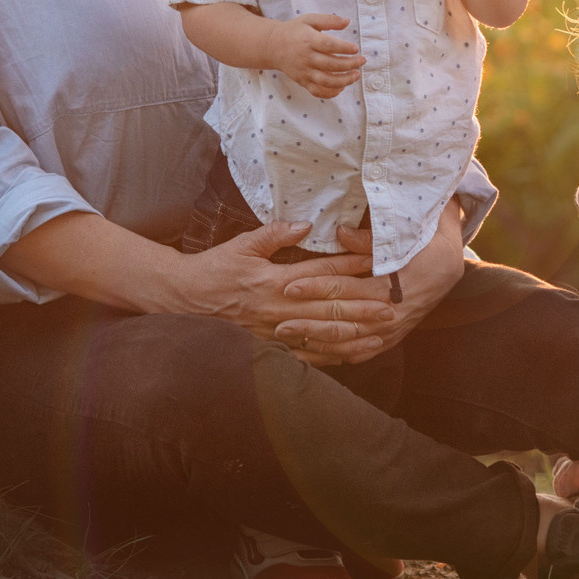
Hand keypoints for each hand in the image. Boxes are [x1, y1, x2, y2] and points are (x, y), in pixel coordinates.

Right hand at [183, 219, 387, 353]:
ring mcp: (275, 331)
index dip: (350, 265)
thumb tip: (306, 223)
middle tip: (392, 305)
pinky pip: (305, 354)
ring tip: (381, 331)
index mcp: (274, 281)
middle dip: (363, 306)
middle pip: (329, 307)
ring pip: (322, 334)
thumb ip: (276, 233)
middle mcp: (279, 308)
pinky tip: (351, 353)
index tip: (376, 261)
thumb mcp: (243, 244)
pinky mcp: (270, 345)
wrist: (186, 298)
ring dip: (354, 333)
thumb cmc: (215, 267)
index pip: (321, 272)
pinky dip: (330, 355)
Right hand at [268, 13, 365, 97]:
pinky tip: (342, 87)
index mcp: (308, 40)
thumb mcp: (310, 20)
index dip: (343, 48)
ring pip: (326, 81)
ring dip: (344, 80)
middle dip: (349, 65)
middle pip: (330, 64)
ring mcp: (304, 71)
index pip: (328, 45)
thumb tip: (348, 21)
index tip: (356, 48)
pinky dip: (331, 93)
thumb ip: (329, 20)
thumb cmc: (295, 31)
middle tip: (362, 61)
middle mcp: (306, 57)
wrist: (273, 46)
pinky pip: (317, 91)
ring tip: (356, 75)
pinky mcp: (302, 81)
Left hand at [279, 203, 468, 366]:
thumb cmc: (420, 246)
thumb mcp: (399, 237)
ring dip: (317, 344)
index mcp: (389, 286)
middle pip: (341, 321)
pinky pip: (360, 353)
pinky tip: (313, 357)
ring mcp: (390, 331)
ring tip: (288, 343)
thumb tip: (338, 233)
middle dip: (308, 323)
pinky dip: (335, 357)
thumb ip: (367, 240)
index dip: (315, 287)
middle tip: (277, 323)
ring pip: (348, 343)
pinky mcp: (390, 339)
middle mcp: (389, 314)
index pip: (344, 288)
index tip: (288, 287)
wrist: (447, 266)